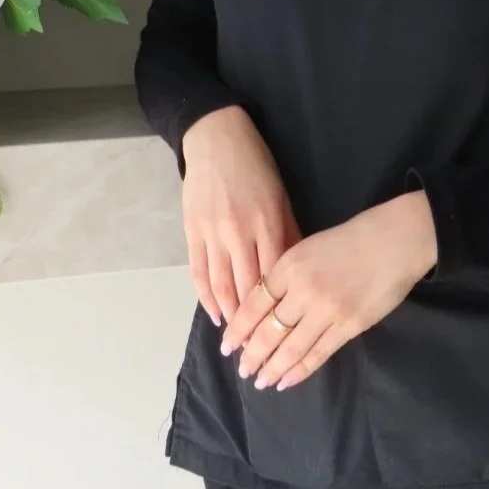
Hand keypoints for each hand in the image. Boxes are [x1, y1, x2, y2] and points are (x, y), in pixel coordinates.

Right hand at [181, 106, 301, 327]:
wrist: (216, 139)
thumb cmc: (257, 166)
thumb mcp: (281, 196)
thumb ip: (289, 234)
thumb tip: (297, 271)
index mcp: (267, 223)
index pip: (274, 277)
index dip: (278, 308)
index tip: (285, 331)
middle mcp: (238, 232)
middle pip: (246, 288)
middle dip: (253, 323)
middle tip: (262, 348)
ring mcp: (212, 233)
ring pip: (220, 285)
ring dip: (229, 316)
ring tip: (238, 340)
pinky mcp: (192, 231)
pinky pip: (198, 272)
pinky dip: (206, 298)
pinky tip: (215, 314)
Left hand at [220, 191, 437, 390]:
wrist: (396, 240)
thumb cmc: (352, 238)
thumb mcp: (310, 245)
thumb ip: (287, 273)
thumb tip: (264, 306)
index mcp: (290, 265)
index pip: (254, 304)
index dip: (238, 328)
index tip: (226, 345)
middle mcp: (303, 290)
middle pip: (268, 330)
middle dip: (252, 355)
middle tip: (242, 370)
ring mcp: (327, 311)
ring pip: (291, 348)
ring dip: (272, 368)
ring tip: (260, 381)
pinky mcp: (349, 326)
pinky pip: (318, 354)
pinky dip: (300, 370)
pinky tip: (286, 380)